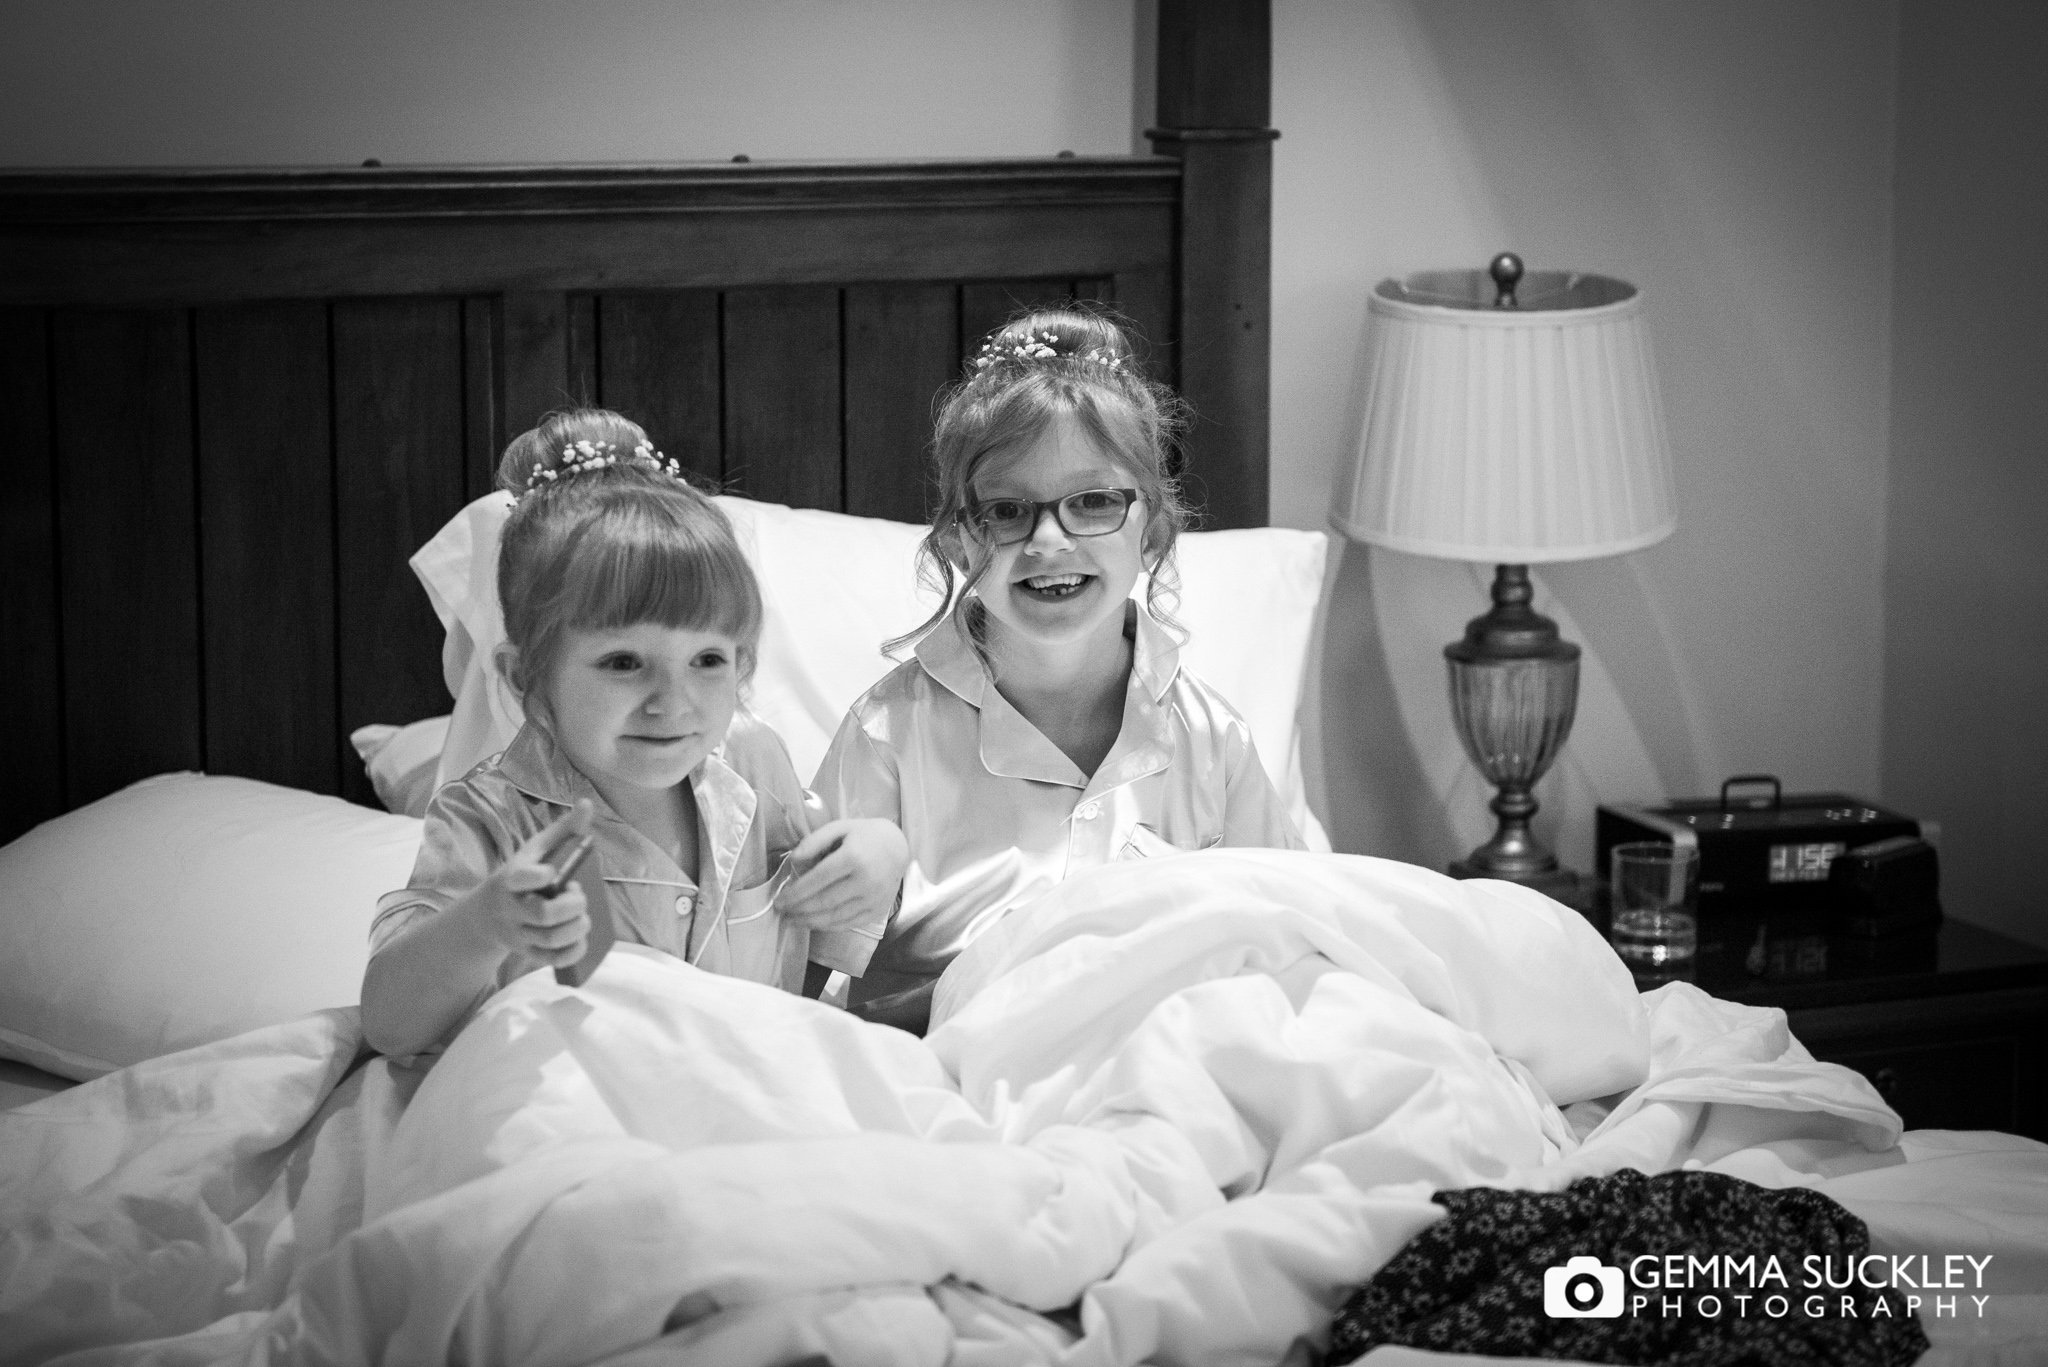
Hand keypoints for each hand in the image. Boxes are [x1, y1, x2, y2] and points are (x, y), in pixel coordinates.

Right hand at [454, 799, 594, 967]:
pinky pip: (551, 960)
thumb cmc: (523, 875)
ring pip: (549, 939)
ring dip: (575, 929)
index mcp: (512, 878)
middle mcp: (512, 908)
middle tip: (580, 897)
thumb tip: (586, 803)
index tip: (552, 872)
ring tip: (584, 917)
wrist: (489, 914)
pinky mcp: (527, 952)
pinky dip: (572, 952)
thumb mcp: (536, 850)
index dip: (537, 876)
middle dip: (571, 907)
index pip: (519, 878)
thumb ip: (563, 829)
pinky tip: (582, 939)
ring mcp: (518, 933)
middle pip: (542, 914)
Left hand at [774, 818, 907, 932]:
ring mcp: (873, 899)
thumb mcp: (839, 827)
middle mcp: (865, 881)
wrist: (897, 848)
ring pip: (835, 916)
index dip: (795, 893)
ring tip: (792, 921)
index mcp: (853, 857)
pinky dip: (828, 926)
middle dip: (798, 910)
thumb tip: (793, 861)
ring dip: (809, 921)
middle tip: (781, 913)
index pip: (817, 880)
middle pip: (824, 901)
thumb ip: (814, 841)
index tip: (778, 901)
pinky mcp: (877, 911)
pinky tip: (813, 923)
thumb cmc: (863, 836)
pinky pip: (848, 923)